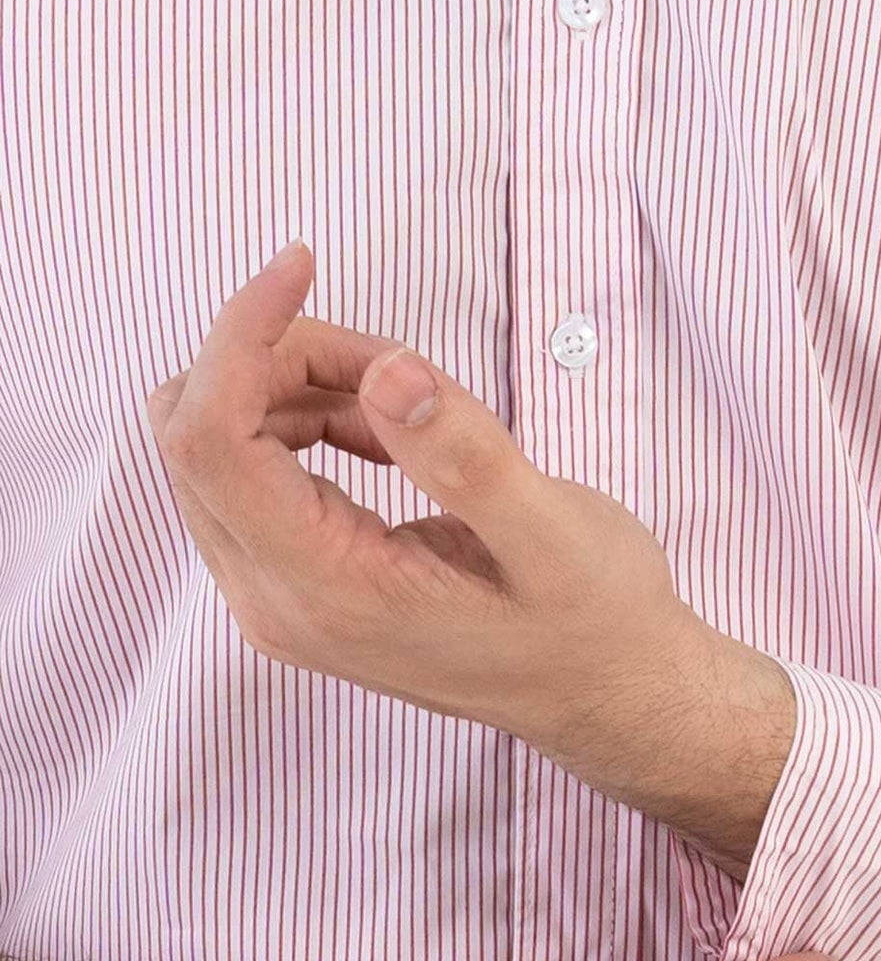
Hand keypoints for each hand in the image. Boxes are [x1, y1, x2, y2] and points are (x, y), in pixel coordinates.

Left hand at [144, 240, 697, 762]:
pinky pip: (250, 474)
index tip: (303, 265)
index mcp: (330, 594)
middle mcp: (278, 604)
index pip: (211, 441)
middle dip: (275, 359)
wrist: (605, 695)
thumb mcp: (557, 537)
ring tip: (413, 403)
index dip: (239, 334)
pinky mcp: (294, 586)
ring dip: (296, 388)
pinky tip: (390, 436)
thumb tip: (388, 373)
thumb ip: (468, 457)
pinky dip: (305, 423)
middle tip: (396, 360)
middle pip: (196, 432)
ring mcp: (277, 600)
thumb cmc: (591, 622)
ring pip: (215, 446)